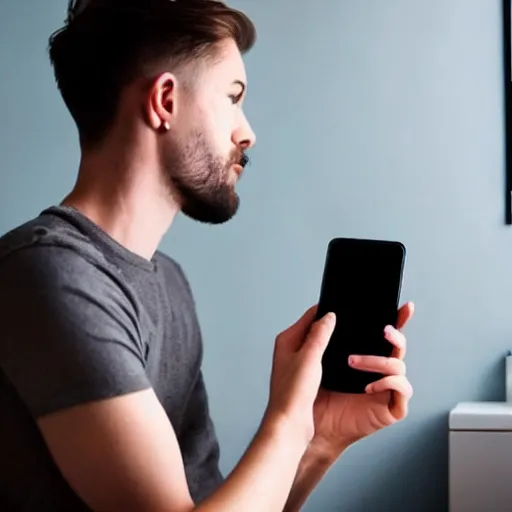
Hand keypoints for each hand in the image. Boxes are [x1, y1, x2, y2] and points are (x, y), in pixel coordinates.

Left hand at [264, 306, 335, 448]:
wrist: (289, 426)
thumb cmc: (292, 394)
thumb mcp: (309, 358)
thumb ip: (319, 334)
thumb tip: (329, 316)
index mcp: (288, 340)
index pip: (310, 316)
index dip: (326, 310)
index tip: (342, 305)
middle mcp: (291, 351)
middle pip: (315, 330)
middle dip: (331, 327)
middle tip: (349, 324)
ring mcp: (299, 366)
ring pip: (320, 347)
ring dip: (332, 344)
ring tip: (348, 342)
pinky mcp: (307, 380)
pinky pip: (324, 363)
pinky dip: (333, 360)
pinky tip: (343, 364)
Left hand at [310, 302, 414, 457]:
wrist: (297, 430)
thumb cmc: (294, 396)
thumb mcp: (302, 356)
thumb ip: (319, 333)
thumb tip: (331, 314)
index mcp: (343, 353)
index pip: (366, 329)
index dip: (378, 313)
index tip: (391, 302)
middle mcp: (362, 367)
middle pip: (391, 343)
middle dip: (395, 334)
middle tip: (386, 330)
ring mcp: (374, 387)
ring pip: (398, 363)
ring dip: (379, 360)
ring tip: (353, 363)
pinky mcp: (382, 407)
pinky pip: (401, 389)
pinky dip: (389, 384)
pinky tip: (370, 387)